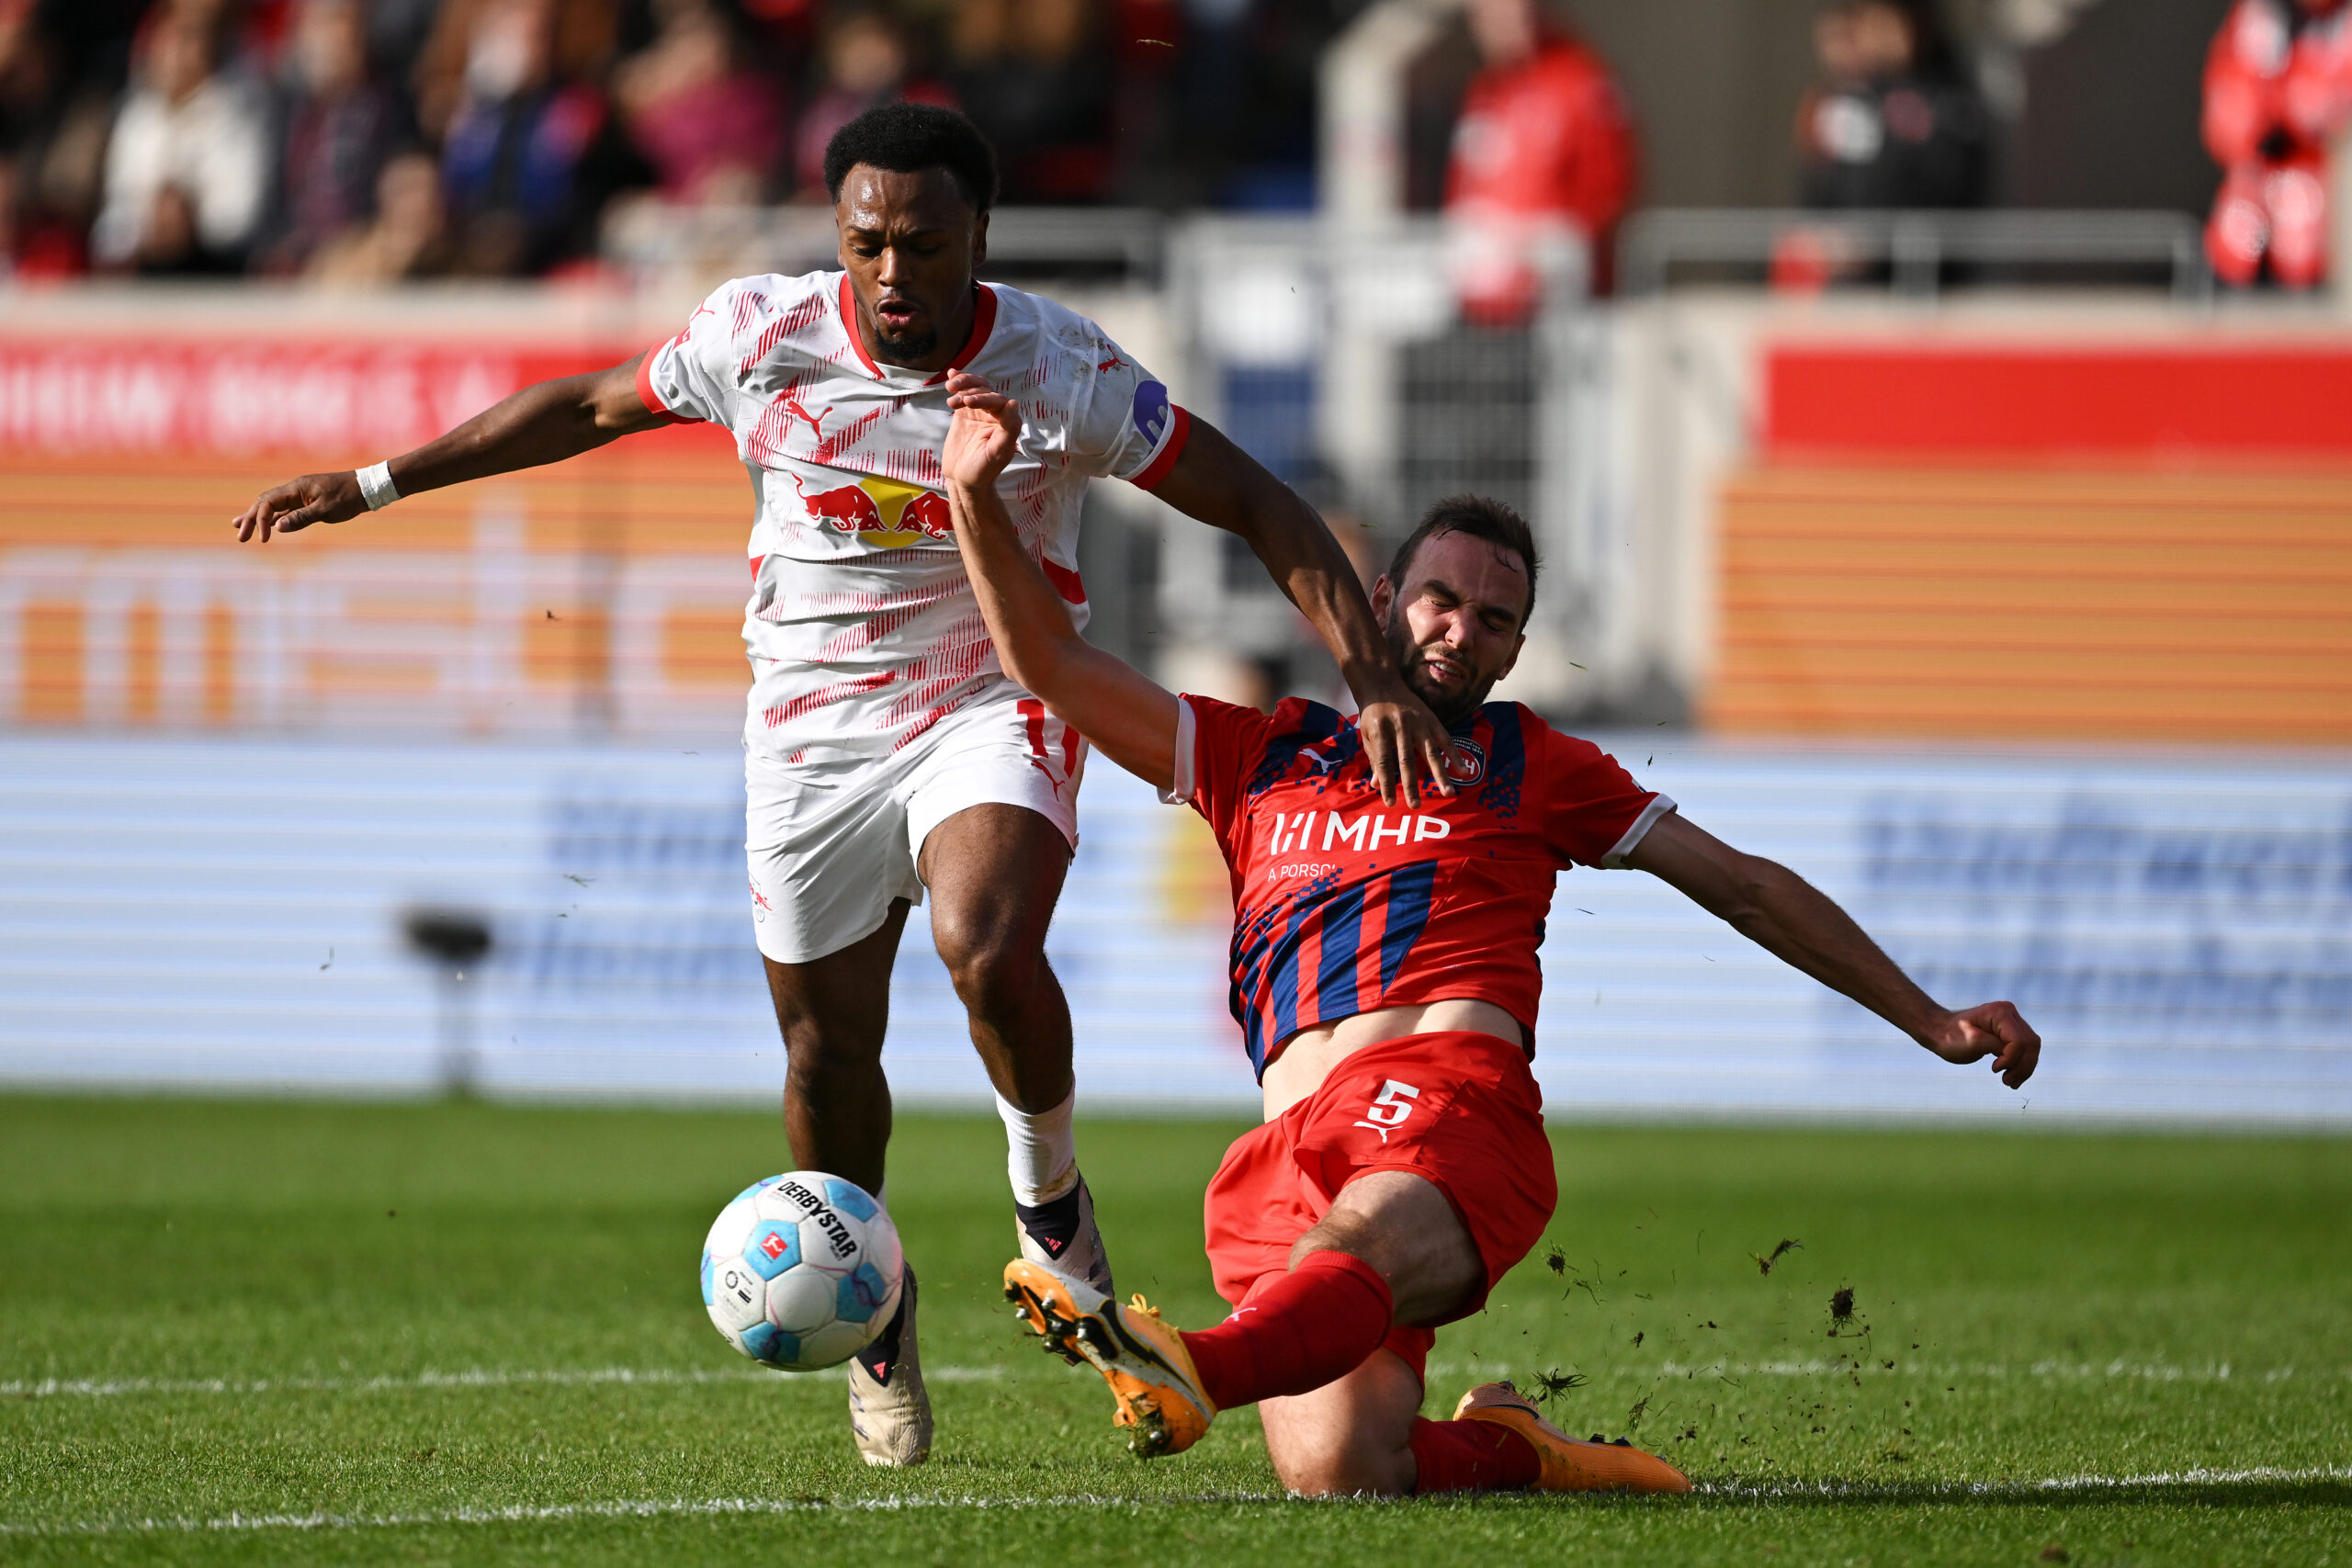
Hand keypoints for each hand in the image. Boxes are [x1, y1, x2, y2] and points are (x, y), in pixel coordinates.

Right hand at [233, 471, 364, 541]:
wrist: (367, 488)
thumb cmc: (349, 497)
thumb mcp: (327, 510)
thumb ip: (302, 518)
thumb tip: (278, 527)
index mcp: (296, 488)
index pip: (268, 502)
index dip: (260, 519)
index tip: (263, 538)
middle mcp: (294, 489)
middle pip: (265, 503)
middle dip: (251, 519)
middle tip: (240, 537)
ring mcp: (300, 495)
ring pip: (273, 506)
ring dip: (257, 517)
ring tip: (240, 527)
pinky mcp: (307, 501)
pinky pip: (285, 509)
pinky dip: (274, 517)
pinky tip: (267, 526)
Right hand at [942, 369, 1019, 489]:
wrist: (962, 480)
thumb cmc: (983, 470)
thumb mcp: (997, 452)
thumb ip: (1009, 428)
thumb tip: (1013, 402)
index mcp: (1007, 423)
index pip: (998, 401)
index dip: (984, 397)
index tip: (968, 402)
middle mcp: (995, 415)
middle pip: (985, 390)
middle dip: (970, 387)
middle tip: (955, 391)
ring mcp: (979, 413)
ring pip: (975, 389)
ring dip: (963, 383)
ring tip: (950, 386)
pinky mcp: (965, 415)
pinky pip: (963, 395)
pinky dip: (958, 385)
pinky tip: (950, 377)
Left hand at [1353, 688, 1455, 807]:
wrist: (1383, 684)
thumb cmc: (1373, 715)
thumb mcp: (1367, 736)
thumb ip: (1374, 760)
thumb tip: (1377, 786)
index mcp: (1380, 731)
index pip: (1383, 763)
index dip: (1387, 783)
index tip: (1390, 802)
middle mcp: (1400, 726)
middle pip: (1407, 761)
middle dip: (1412, 785)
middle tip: (1416, 805)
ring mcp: (1418, 722)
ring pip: (1430, 752)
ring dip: (1440, 775)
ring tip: (1448, 793)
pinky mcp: (1432, 719)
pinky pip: (1446, 740)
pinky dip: (1455, 756)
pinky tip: (1463, 772)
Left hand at [1920, 1001, 2040, 1088]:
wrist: (1939, 1032)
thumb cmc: (1950, 1038)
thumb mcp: (1972, 1043)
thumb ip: (1996, 1046)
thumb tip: (2017, 1053)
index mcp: (2000, 1012)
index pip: (2019, 1041)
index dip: (2011, 1059)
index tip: (1994, 1069)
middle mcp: (2010, 1013)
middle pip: (2030, 1044)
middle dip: (2022, 1066)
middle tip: (2007, 1082)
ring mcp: (2012, 1021)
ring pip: (2031, 1048)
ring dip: (2024, 1068)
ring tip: (2010, 1083)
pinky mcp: (2010, 1031)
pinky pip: (2025, 1049)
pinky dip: (2021, 1065)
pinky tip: (2013, 1078)